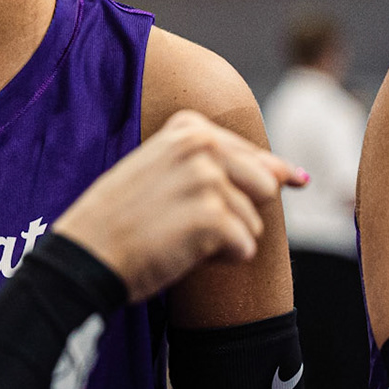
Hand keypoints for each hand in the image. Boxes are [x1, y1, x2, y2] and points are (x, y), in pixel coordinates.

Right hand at [52, 110, 301, 300]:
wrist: (88, 252)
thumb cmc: (122, 218)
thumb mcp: (164, 169)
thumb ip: (220, 163)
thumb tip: (295, 175)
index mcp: (188, 128)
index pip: (254, 154)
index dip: (274, 175)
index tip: (300, 180)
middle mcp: (202, 145)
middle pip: (264, 187)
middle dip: (239, 212)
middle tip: (193, 222)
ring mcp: (208, 179)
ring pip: (253, 223)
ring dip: (223, 240)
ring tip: (177, 236)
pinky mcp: (212, 217)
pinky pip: (245, 248)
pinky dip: (220, 260)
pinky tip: (184, 253)